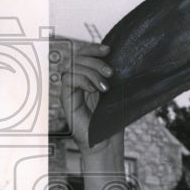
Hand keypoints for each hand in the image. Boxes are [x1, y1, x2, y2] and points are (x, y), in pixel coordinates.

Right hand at [55, 39, 117, 153]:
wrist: (107, 141)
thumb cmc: (113, 119)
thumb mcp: (118, 92)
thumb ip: (115, 77)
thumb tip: (123, 60)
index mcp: (91, 77)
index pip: (86, 55)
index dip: (94, 49)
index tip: (109, 50)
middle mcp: (80, 81)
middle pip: (79, 57)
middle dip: (95, 60)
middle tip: (110, 72)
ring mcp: (72, 89)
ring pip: (74, 66)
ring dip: (91, 72)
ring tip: (105, 87)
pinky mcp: (66, 98)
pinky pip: (67, 79)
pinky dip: (82, 80)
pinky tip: (93, 89)